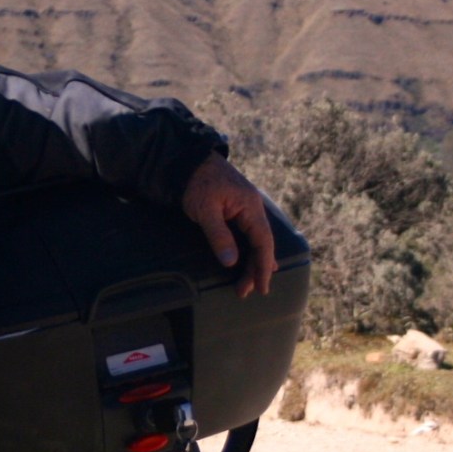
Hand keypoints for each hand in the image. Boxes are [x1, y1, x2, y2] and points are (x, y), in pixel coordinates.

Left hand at [181, 155, 276, 297]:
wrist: (189, 160)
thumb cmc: (197, 182)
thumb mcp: (205, 210)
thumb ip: (219, 235)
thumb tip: (230, 262)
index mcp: (250, 206)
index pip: (263, 242)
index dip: (263, 266)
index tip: (261, 286)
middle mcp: (253, 207)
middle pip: (261, 244)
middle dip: (255, 269)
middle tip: (245, 292)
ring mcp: (246, 208)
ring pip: (255, 240)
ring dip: (251, 262)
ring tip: (246, 284)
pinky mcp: (236, 209)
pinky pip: (248, 234)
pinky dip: (249, 250)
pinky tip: (248, 261)